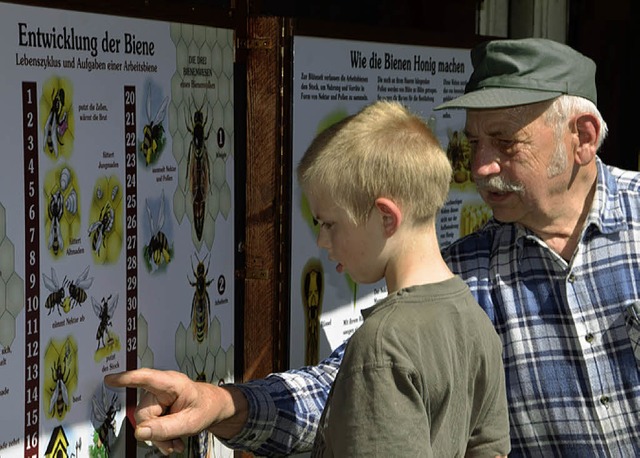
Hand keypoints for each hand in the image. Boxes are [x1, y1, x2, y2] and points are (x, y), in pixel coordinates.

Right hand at [104, 368, 246, 454]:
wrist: (211, 407)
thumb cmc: (204, 407)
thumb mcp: (190, 422)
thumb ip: (165, 428)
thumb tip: (139, 432)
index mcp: (172, 383)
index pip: (146, 378)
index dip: (127, 378)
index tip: (110, 379)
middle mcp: (160, 388)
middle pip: (143, 413)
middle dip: (155, 432)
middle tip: (173, 443)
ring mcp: (156, 397)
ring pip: (144, 423)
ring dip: (159, 436)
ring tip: (175, 442)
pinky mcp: (154, 407)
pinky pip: (148, 425)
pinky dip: (159, 436)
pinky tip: (172, 440)